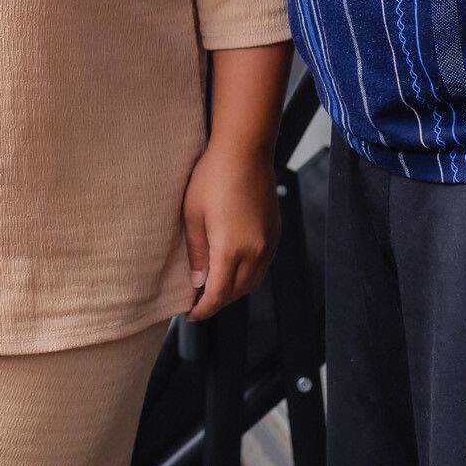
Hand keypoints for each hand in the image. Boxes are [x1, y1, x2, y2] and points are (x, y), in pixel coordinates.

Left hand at [182, 141, 278, 320]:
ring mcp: (268, 243)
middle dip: (217, 302)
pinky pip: (262, 266)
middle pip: (237, 292)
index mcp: (231, 250)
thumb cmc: (214, 176)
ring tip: (213, 285)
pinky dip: (247, 274)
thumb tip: (198, 282)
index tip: (191, 314)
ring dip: (233, 289)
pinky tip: (232, 266)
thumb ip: (196, 253)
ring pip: (253, 282)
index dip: (204, 309)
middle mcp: (255, 251)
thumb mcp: (192, 215)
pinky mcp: (274, 233)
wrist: (245, 151)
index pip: (219, 295)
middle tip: (197, 301)